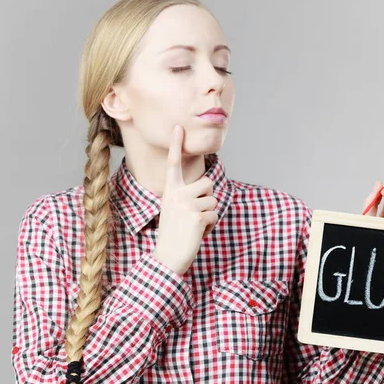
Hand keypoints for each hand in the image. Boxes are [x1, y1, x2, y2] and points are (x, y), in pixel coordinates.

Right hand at [153, 125, 218, 274]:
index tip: (178, 127)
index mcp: (170, 191)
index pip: (173, 164)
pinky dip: (210, 226)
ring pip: (213, 200)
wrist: (167, 257)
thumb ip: (186, 197)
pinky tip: (197, 234)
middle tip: (194, 214)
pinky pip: (215, 215)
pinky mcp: (198, 216)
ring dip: (209, 215)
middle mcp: (177, 194)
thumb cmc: (173, 234)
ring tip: (193, 226)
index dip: (176, 145)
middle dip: (208, 197)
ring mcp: (188, 205)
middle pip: (208, 183)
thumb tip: (207, 191)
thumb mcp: (174, 210)